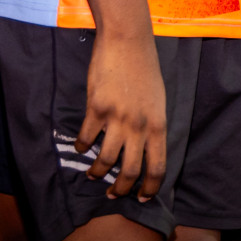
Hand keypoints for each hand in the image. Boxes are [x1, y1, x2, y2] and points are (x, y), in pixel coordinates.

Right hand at [79, 32, 166, 200]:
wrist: (128, 43)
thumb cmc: (145, 71)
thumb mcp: (158, 102)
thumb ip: (151, 126)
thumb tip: (145, 149)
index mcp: (158, 126)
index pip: (158, 167)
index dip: (149, 187)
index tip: (142, 197)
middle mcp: (139, 127)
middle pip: (130, 171)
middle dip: (121, 189)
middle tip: (113, 195)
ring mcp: (117, 119)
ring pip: (106, 159)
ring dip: (98, 172)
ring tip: (94, 176)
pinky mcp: (97, 109)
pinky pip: (87, 138)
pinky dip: (82, 148)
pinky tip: (82, 148)